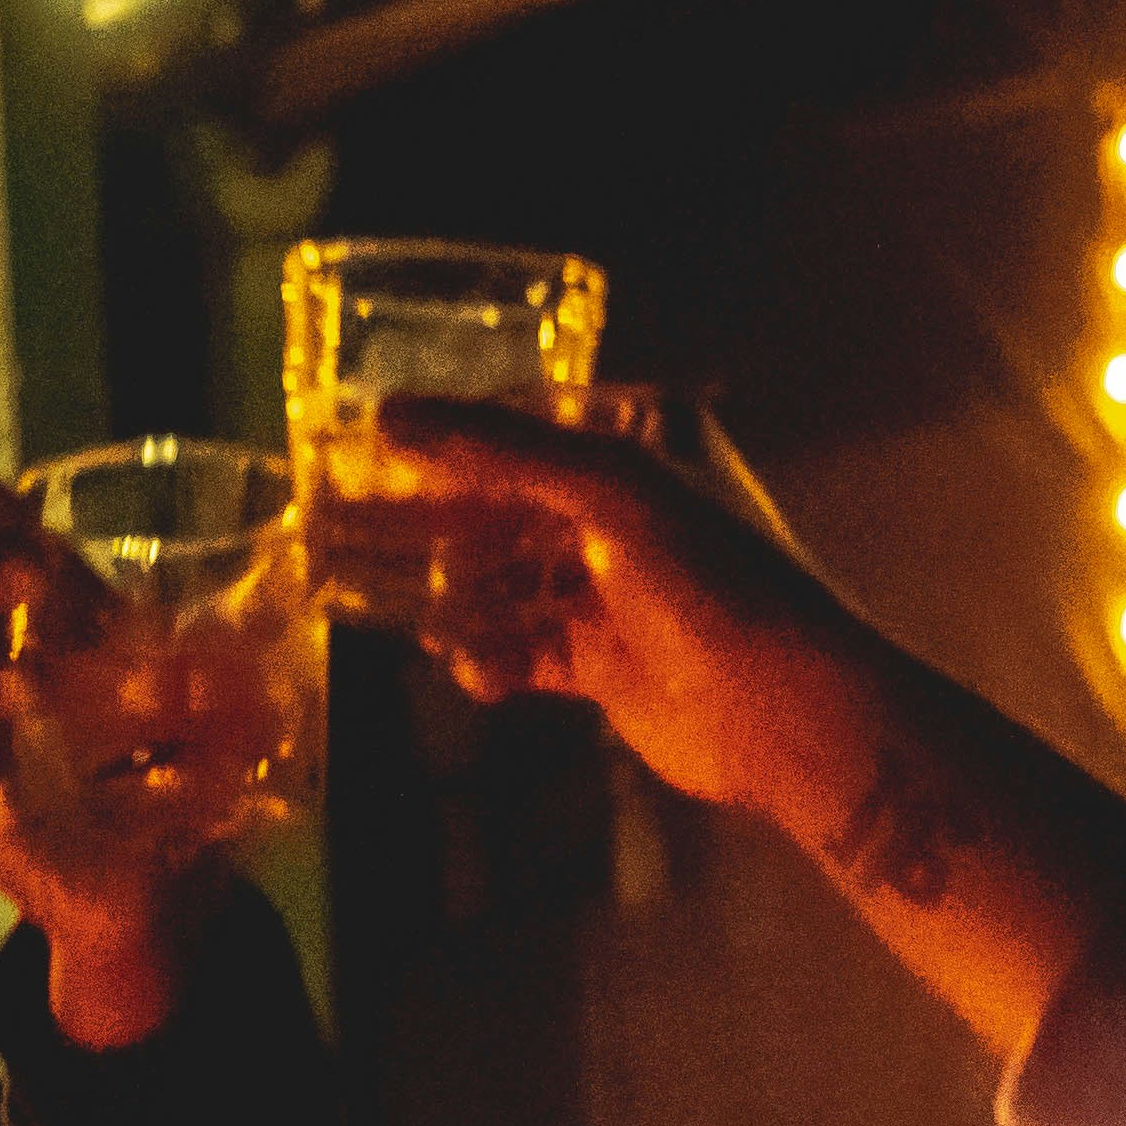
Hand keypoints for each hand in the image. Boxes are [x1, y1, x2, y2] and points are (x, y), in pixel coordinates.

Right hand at [0, 482, 232, 1049]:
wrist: (152, 878)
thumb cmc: (166, 759)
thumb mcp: (196, 694)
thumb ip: (216, 651)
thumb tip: (289, 607)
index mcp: (34, 612)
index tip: (23, 509)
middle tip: (39, 578)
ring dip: (4, 678)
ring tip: (37, 688)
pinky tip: (5, 792)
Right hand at [377, 395, 876, 825]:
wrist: (784, 708)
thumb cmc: (708, 578)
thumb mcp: (607, 489)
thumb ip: (497, 450)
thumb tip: (386, 416)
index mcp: (637, 445)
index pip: (519, 427)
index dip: (442, 438)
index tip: (362, 446)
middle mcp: (622, 510)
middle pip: (502, 507)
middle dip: (430, 523)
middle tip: (341, 530)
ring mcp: (612, 591)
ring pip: (505, 583)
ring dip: (452, 597)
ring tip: (390, 609)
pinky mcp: (604, 666)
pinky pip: (524, 654)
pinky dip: (491, 660)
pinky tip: (470, 669)